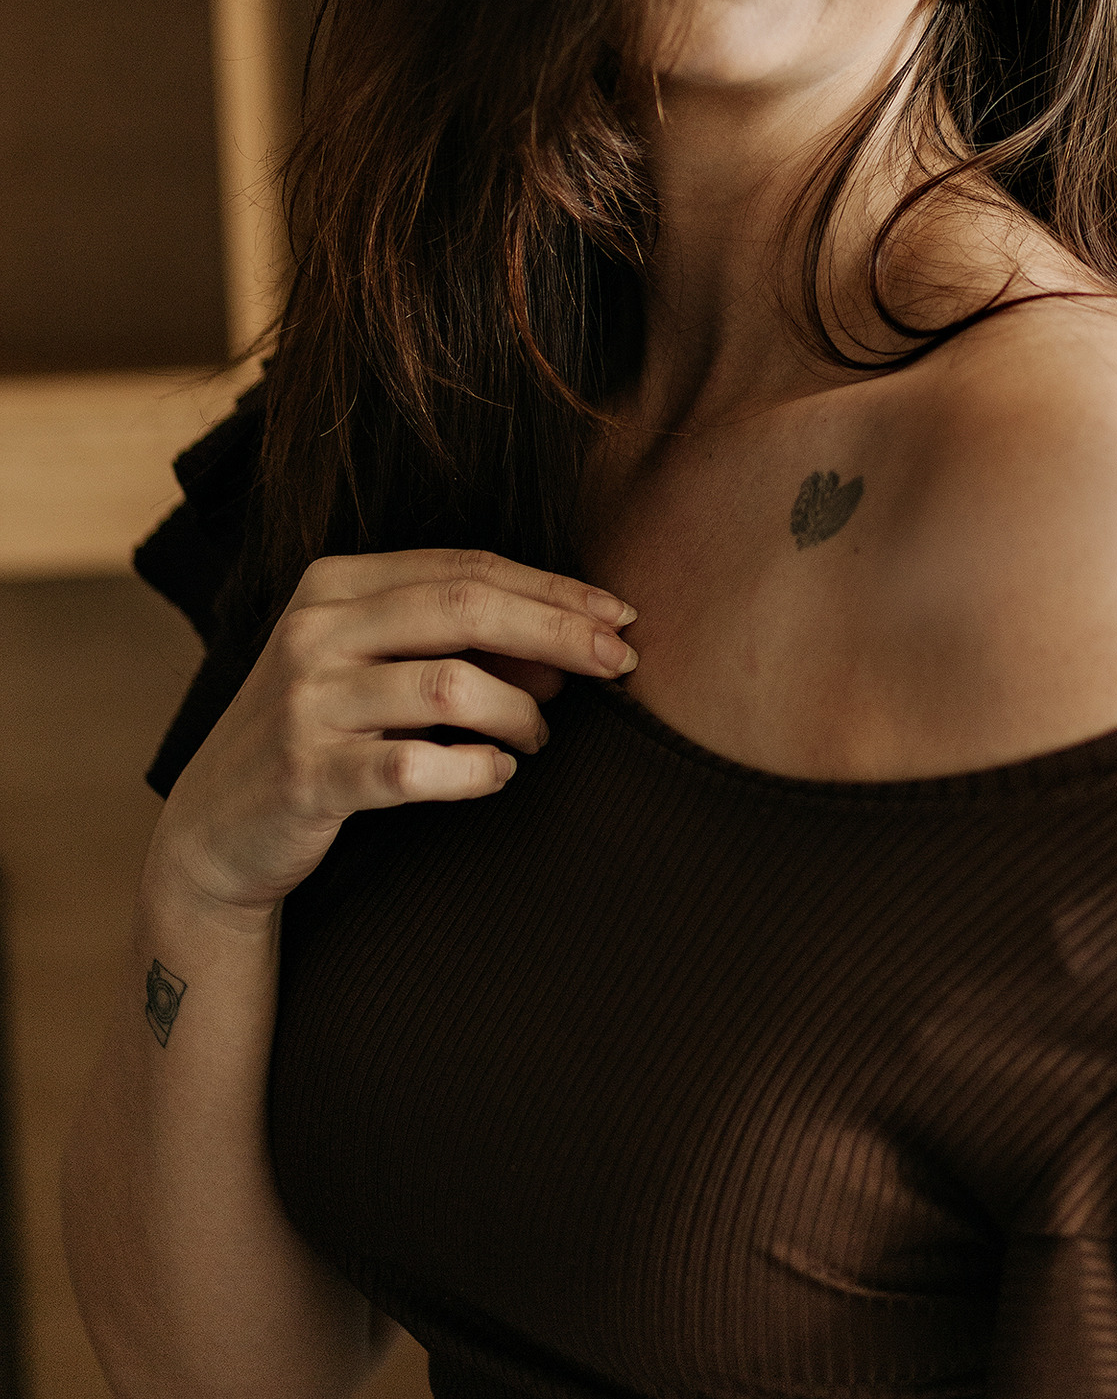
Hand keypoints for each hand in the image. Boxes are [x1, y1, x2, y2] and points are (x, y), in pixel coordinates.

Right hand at [151, 550, 636, 920]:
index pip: (466, 568)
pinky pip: (416, 769)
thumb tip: (575, 646)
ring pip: (449, 687)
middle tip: (619, 662)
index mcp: (333, 584)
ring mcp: (305, 704)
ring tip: (539, 736)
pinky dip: (475, 771)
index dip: (553, 589)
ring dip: (520, 712)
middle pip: (465, 608)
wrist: (215, 829)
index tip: (620, 613)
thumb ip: (457, 643)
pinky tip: (496, 774)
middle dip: (558, 631)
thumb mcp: (373, 667)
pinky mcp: (306, 777)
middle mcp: (314, 632)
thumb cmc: (321, 733)